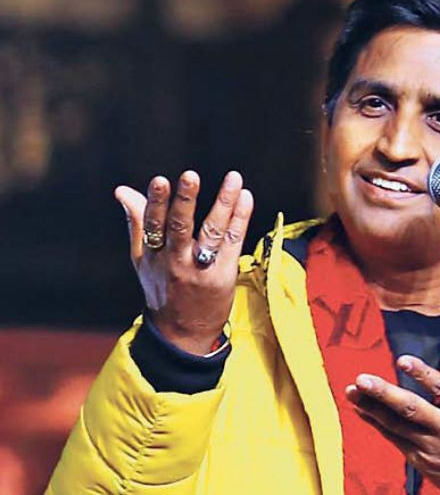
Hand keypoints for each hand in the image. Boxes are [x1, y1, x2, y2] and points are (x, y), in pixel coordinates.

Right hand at [115, 170, 253, 354]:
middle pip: (180, 228)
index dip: (156, 202)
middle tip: (190, 176)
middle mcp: (176, 262)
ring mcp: (201, 268)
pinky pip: (233, 241)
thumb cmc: (162, 289)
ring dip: (224, 202)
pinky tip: (246, 197)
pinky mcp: (223, 274)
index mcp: (153, 255)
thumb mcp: (142, 259)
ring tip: (234, 178)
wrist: (183, 334)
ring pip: (213, 232)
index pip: (152, 224)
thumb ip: (136, 222)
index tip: (160, 180)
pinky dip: (241, 218)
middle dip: (185, 201)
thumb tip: (122, 190)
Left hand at [345, 343, 439, 493]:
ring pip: (397, 425)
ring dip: (372, 407)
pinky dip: (376, 424)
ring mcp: (432, 446)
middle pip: (413, 409)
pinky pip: (394, 439)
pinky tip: (362, 409)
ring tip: (352, 390)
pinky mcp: (421, 460)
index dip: (423, 374)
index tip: (403, 360)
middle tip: (362, 380)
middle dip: (385, 394)